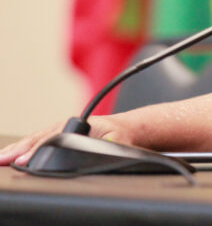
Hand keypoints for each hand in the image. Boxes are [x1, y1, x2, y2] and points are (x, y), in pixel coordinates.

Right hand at [0, 115, 132, 166]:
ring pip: (36, 138)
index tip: (25, 161)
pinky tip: (12, 154)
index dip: (39, 151)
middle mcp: (67, 126)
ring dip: (18, 148)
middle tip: (4, 159)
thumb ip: (111, 145)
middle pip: (40, 138)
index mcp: (80, 125)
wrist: (126, 128)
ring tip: (2, 157)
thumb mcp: (120, 140)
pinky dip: (23, 147)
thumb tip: (104, 149)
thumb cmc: (122, 134)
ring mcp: (61, 129)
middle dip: (20, 150)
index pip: (54, 139)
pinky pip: (37, 140)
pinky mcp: (58, 135)